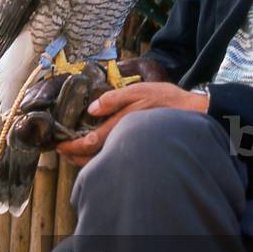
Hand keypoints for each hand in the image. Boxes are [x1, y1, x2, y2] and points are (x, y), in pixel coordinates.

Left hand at [55, 81, 207, 166]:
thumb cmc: (168, 101)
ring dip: (86, 158)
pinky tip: (97, 150)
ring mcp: (131, 148)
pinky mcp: (137, 149)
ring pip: (102, 161)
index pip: (90, 143)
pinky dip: (100, 157)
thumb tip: (92, 108)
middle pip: (92, 158)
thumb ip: (115, 98)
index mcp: (122, 126)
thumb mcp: (141, 90)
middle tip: (62, 150)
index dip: (71, 146)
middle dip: (75, 156)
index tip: (58, 145)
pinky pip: (113, 158)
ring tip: (75, 151)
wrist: (194, 115)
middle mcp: (125, 141)